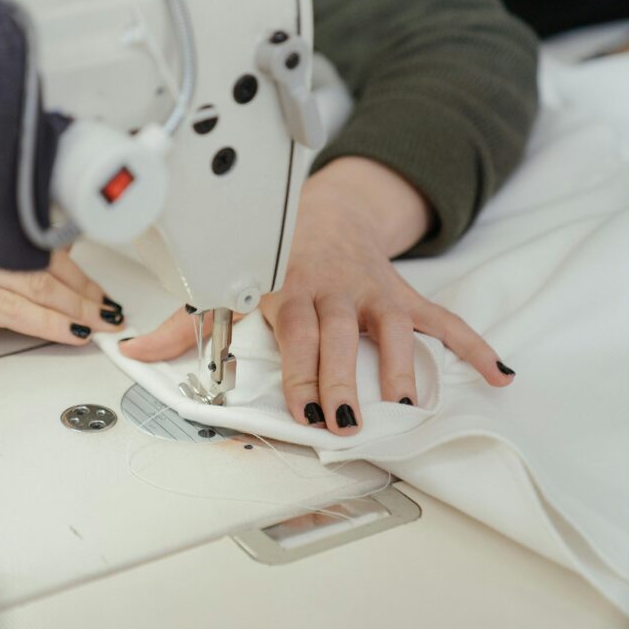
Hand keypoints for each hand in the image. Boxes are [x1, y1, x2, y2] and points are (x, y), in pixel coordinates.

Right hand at [0, 252, 124, 343]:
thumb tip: (25, 279)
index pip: (41, 244)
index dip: (77, 269)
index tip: (98, 288)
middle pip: (47, 263)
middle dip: (85, 290)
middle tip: (110, 311)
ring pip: (37, 284)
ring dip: (77, 307)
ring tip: (101, 324)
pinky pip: (9, 307)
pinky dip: (46, 322)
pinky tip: (70, 332)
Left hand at [121, 156, 514, 434]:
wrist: (323, 210)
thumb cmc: (273, 258)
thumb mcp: (227, 286)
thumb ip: (184, 323)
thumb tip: (132, 351)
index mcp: (288, 290)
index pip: (295, 334)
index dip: (299, 371)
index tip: (303, 409)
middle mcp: (333, 290)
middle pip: (340, 337)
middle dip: (342, 378)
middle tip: (346, 418)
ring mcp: (374, 292)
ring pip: (394, 329)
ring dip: (401, 366)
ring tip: (406, 403)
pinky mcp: (405, 295)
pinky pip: (444, 319)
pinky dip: (473, 346)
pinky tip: (497, 375)